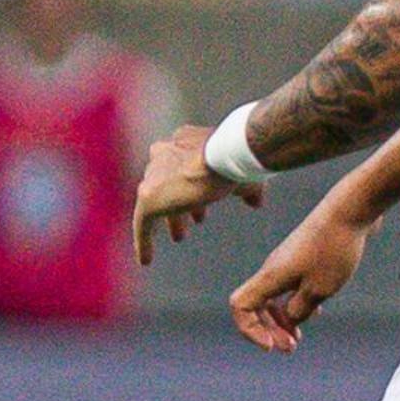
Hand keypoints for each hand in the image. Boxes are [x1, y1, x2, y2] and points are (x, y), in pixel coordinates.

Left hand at [134, 127, 260, 266]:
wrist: (221, 157)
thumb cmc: (236, 161)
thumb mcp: (244, 176)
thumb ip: (247, 189)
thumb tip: (257, 202)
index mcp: (184, 140)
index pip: (184, 164)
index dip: (196, 186)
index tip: (203, 202)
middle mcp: (164, 153)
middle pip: (168, 182)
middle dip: (182, 202)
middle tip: (192, 222)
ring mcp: (153, 175)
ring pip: (157, 202)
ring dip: (171, 219)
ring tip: (181, 237)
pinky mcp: (147, 198)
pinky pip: (142, 224)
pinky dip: (144, 242)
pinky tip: (147, 260)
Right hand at [229, 194, 370, 353]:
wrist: (350, 210)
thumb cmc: (335, 248)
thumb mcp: (319, 289)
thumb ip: (299, 310)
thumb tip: (290, 320)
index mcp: (271, 276)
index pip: (241, 306)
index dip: (250, 330)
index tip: (273, 345)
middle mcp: (273, 269)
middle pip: (256, 305)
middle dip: (271, 330)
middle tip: (291, 347)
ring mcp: (287, 261)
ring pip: (274, 297)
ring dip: (283, 319)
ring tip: (298, 337)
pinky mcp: (303, 257)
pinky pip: (289, 286)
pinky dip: (296, 302)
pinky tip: (314, 312)